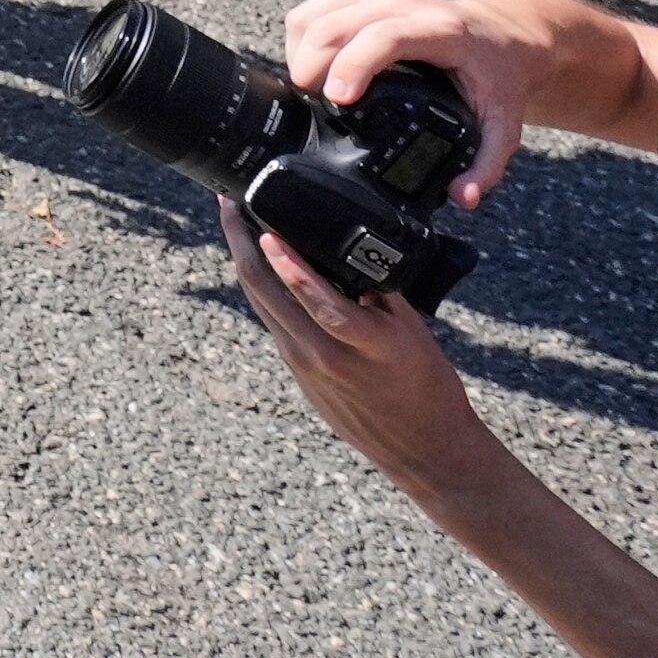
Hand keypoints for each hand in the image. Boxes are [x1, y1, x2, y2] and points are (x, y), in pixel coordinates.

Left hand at [222, 208, 499, 506]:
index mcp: (366, 345)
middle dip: (241, 244)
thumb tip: (350, 250)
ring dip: (244, 262)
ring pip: (261, 305)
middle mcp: (326, 357)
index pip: (317, 300)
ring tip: (235, 223)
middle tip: (228, 204)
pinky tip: (258, 266)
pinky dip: (262, 290)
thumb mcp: (414, 332)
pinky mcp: (298, 377)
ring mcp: (305, 368)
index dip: (288, 264)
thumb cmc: (429, 389)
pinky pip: (272, 323)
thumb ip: (380, 291)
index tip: (267, 229)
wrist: (426, 452)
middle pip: (266, 294)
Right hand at [281, 0, 584, 205]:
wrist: (498, 31)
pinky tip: (317, 62)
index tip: (335, 98)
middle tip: (317, 108)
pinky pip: (312, 7)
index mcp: (441, 30)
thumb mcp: (503, 122)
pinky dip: (302, 37)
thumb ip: (487, 165)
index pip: (384, 36)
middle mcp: (405, 1)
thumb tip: (461, 198)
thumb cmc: (495, 75)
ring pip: (313, 13)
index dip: (352, 64)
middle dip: (311, 68)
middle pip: (335, 24)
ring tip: (312, 89)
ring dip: (300, 53)